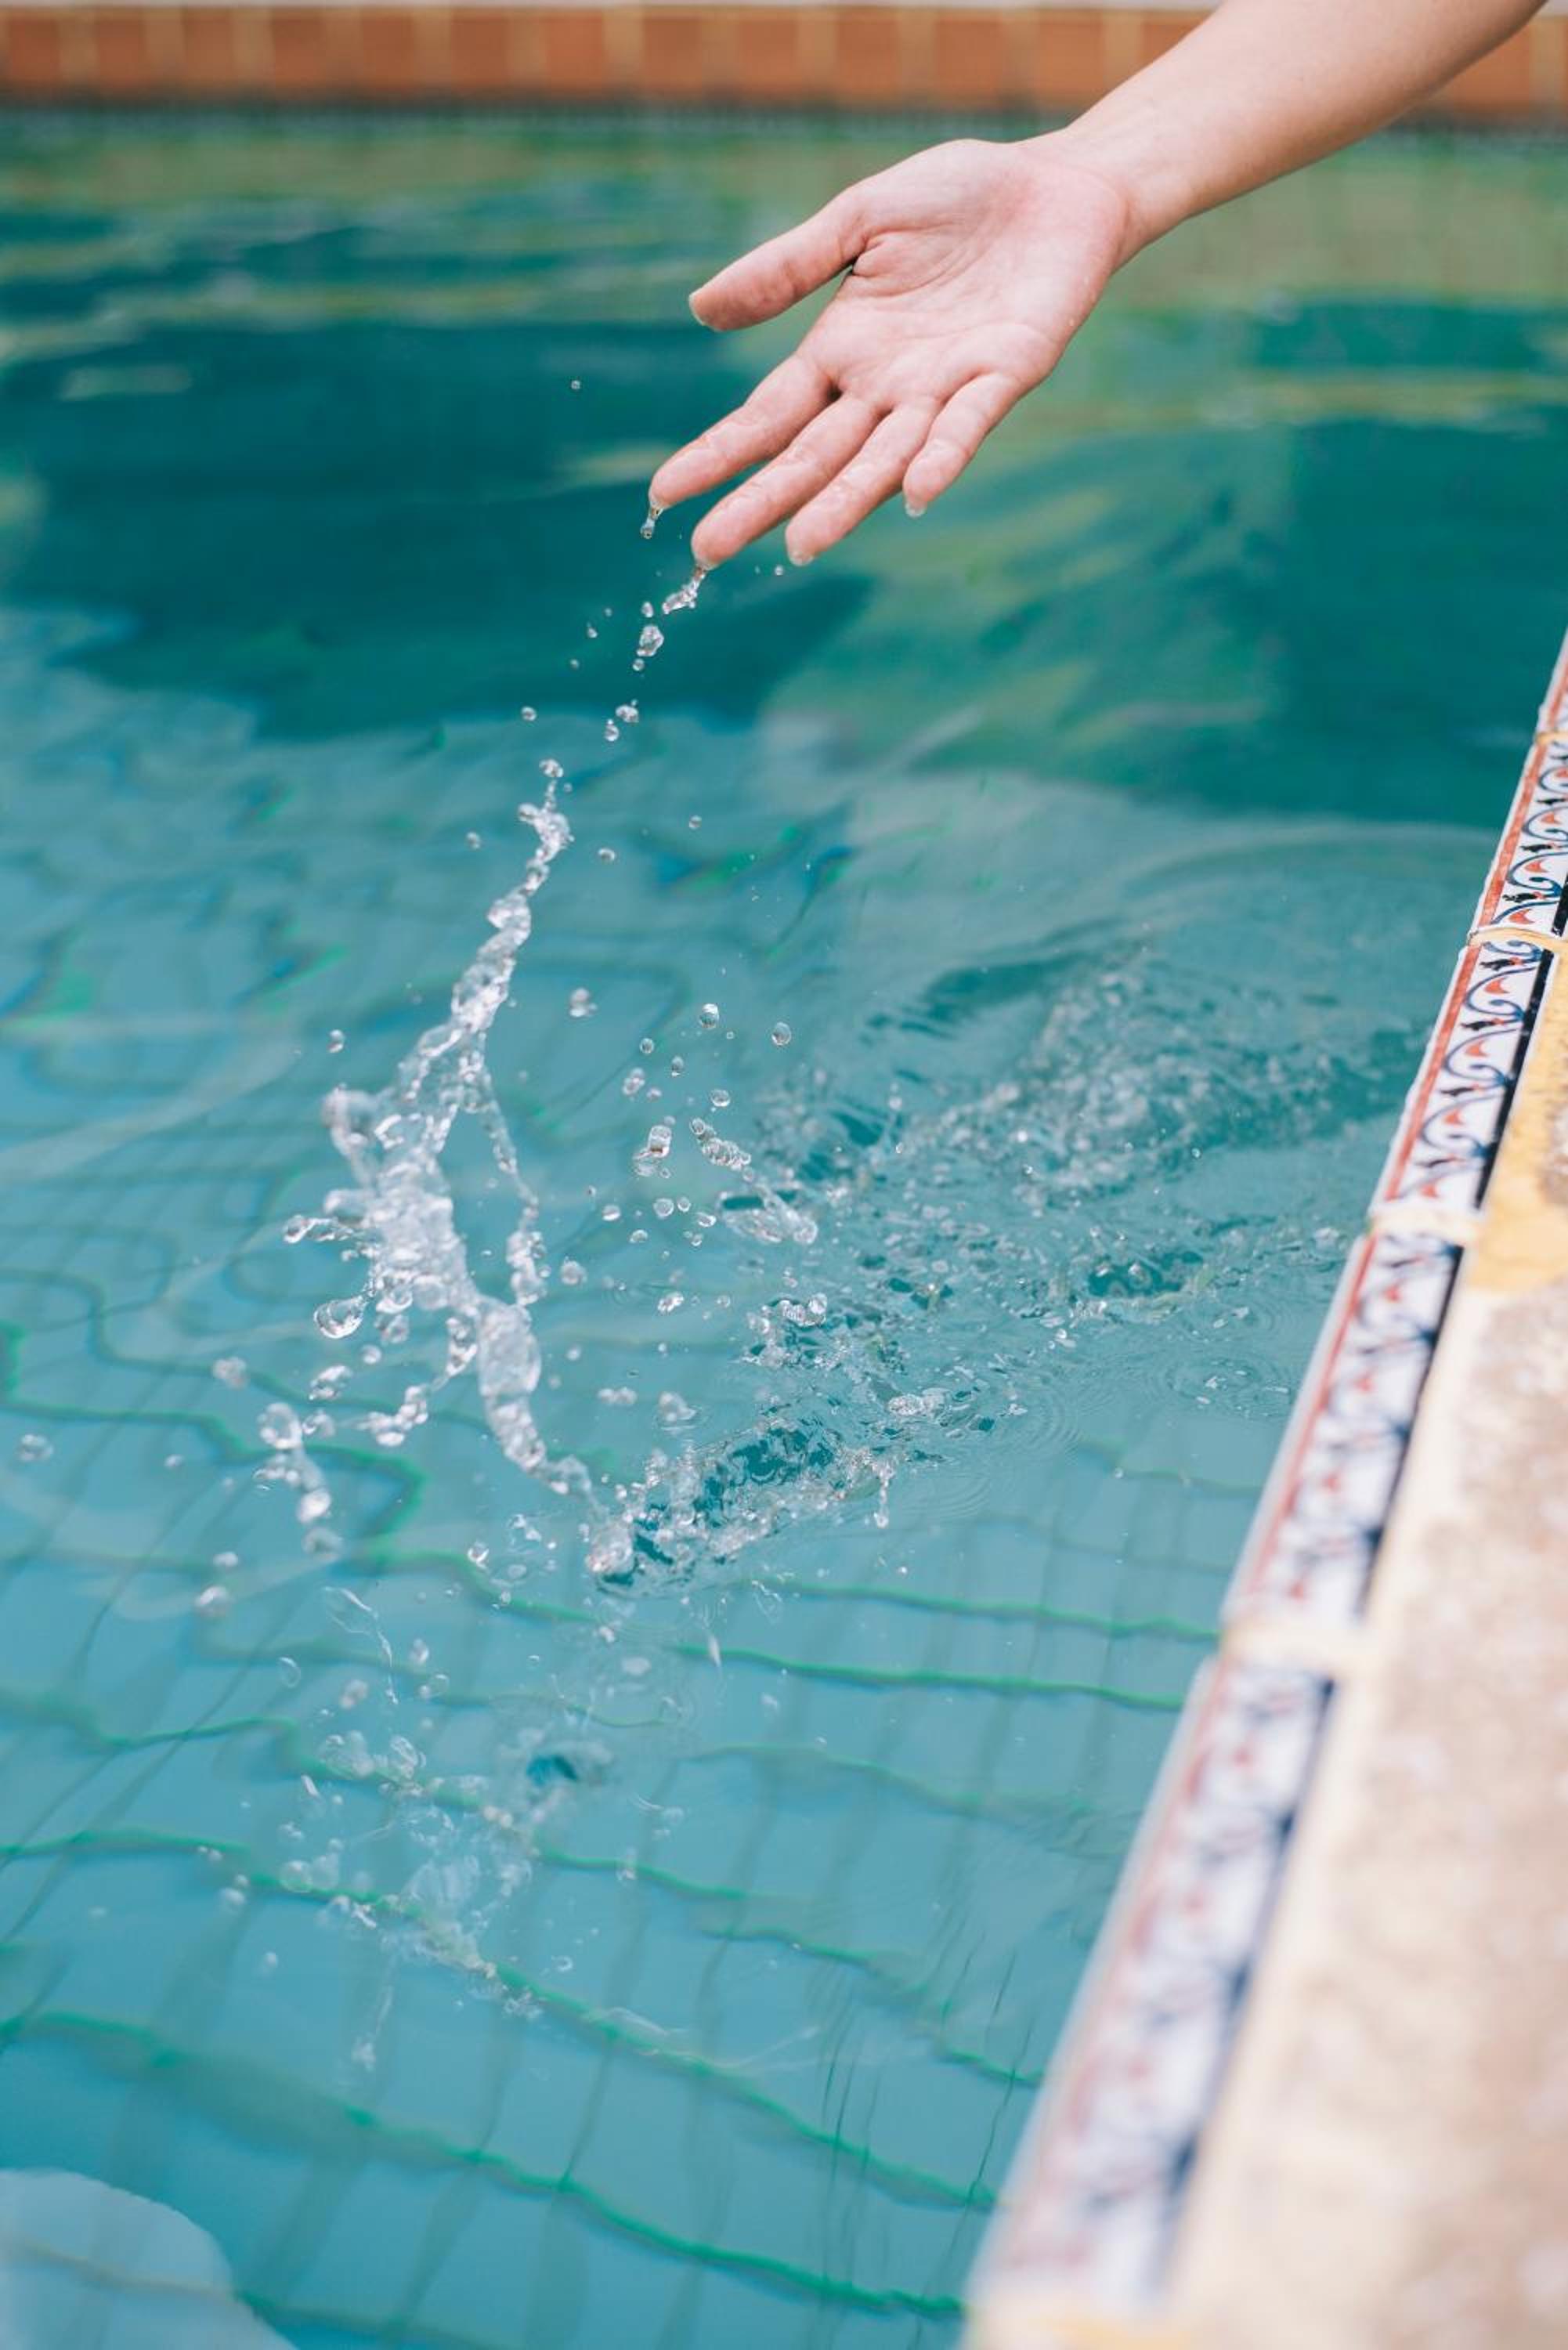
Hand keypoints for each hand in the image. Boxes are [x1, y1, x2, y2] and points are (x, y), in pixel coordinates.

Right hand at [650, 135, 1132, 568]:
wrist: (1058, 188)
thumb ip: (788, 268)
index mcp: (842, 350)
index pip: (767, 416)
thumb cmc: (957, 201)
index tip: (663, 494)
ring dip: (842, 504)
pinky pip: (967, 426)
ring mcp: (943, 389)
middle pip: (811, 457)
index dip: (718, 454)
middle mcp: (884, 386)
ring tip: (800, 547)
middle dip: (761, 502)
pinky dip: (941, 459)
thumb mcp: (859, 220)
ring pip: (881, 460)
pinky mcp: (1005, 374)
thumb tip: (699, 310)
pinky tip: (915, 492)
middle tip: (707, 552)